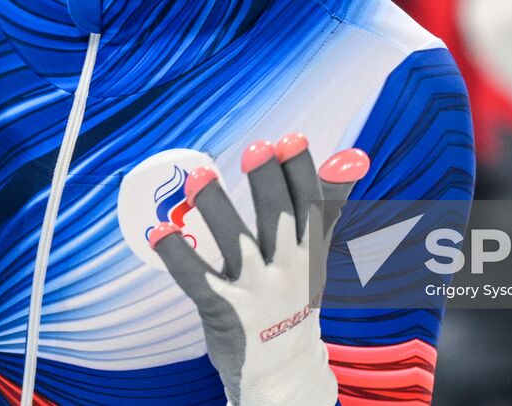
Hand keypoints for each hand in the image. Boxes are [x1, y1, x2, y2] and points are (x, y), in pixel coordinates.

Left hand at [150, 133, 368, 405]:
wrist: (283, 371)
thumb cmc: (294, 297)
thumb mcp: (317, 253)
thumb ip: (329, 204)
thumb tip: (352, 156)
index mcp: (310, 251)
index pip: (311, 205)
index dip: (302, 173)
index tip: (293, 140)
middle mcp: (287, 269)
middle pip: (280, 219)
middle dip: (269, 183)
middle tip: (257, 148)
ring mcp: (255, 291)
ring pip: (237, 244)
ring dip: (218, 208)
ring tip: (199, 176)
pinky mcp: (223, 310)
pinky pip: (196, 279)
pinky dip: (177, 254)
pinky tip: (159, 232)